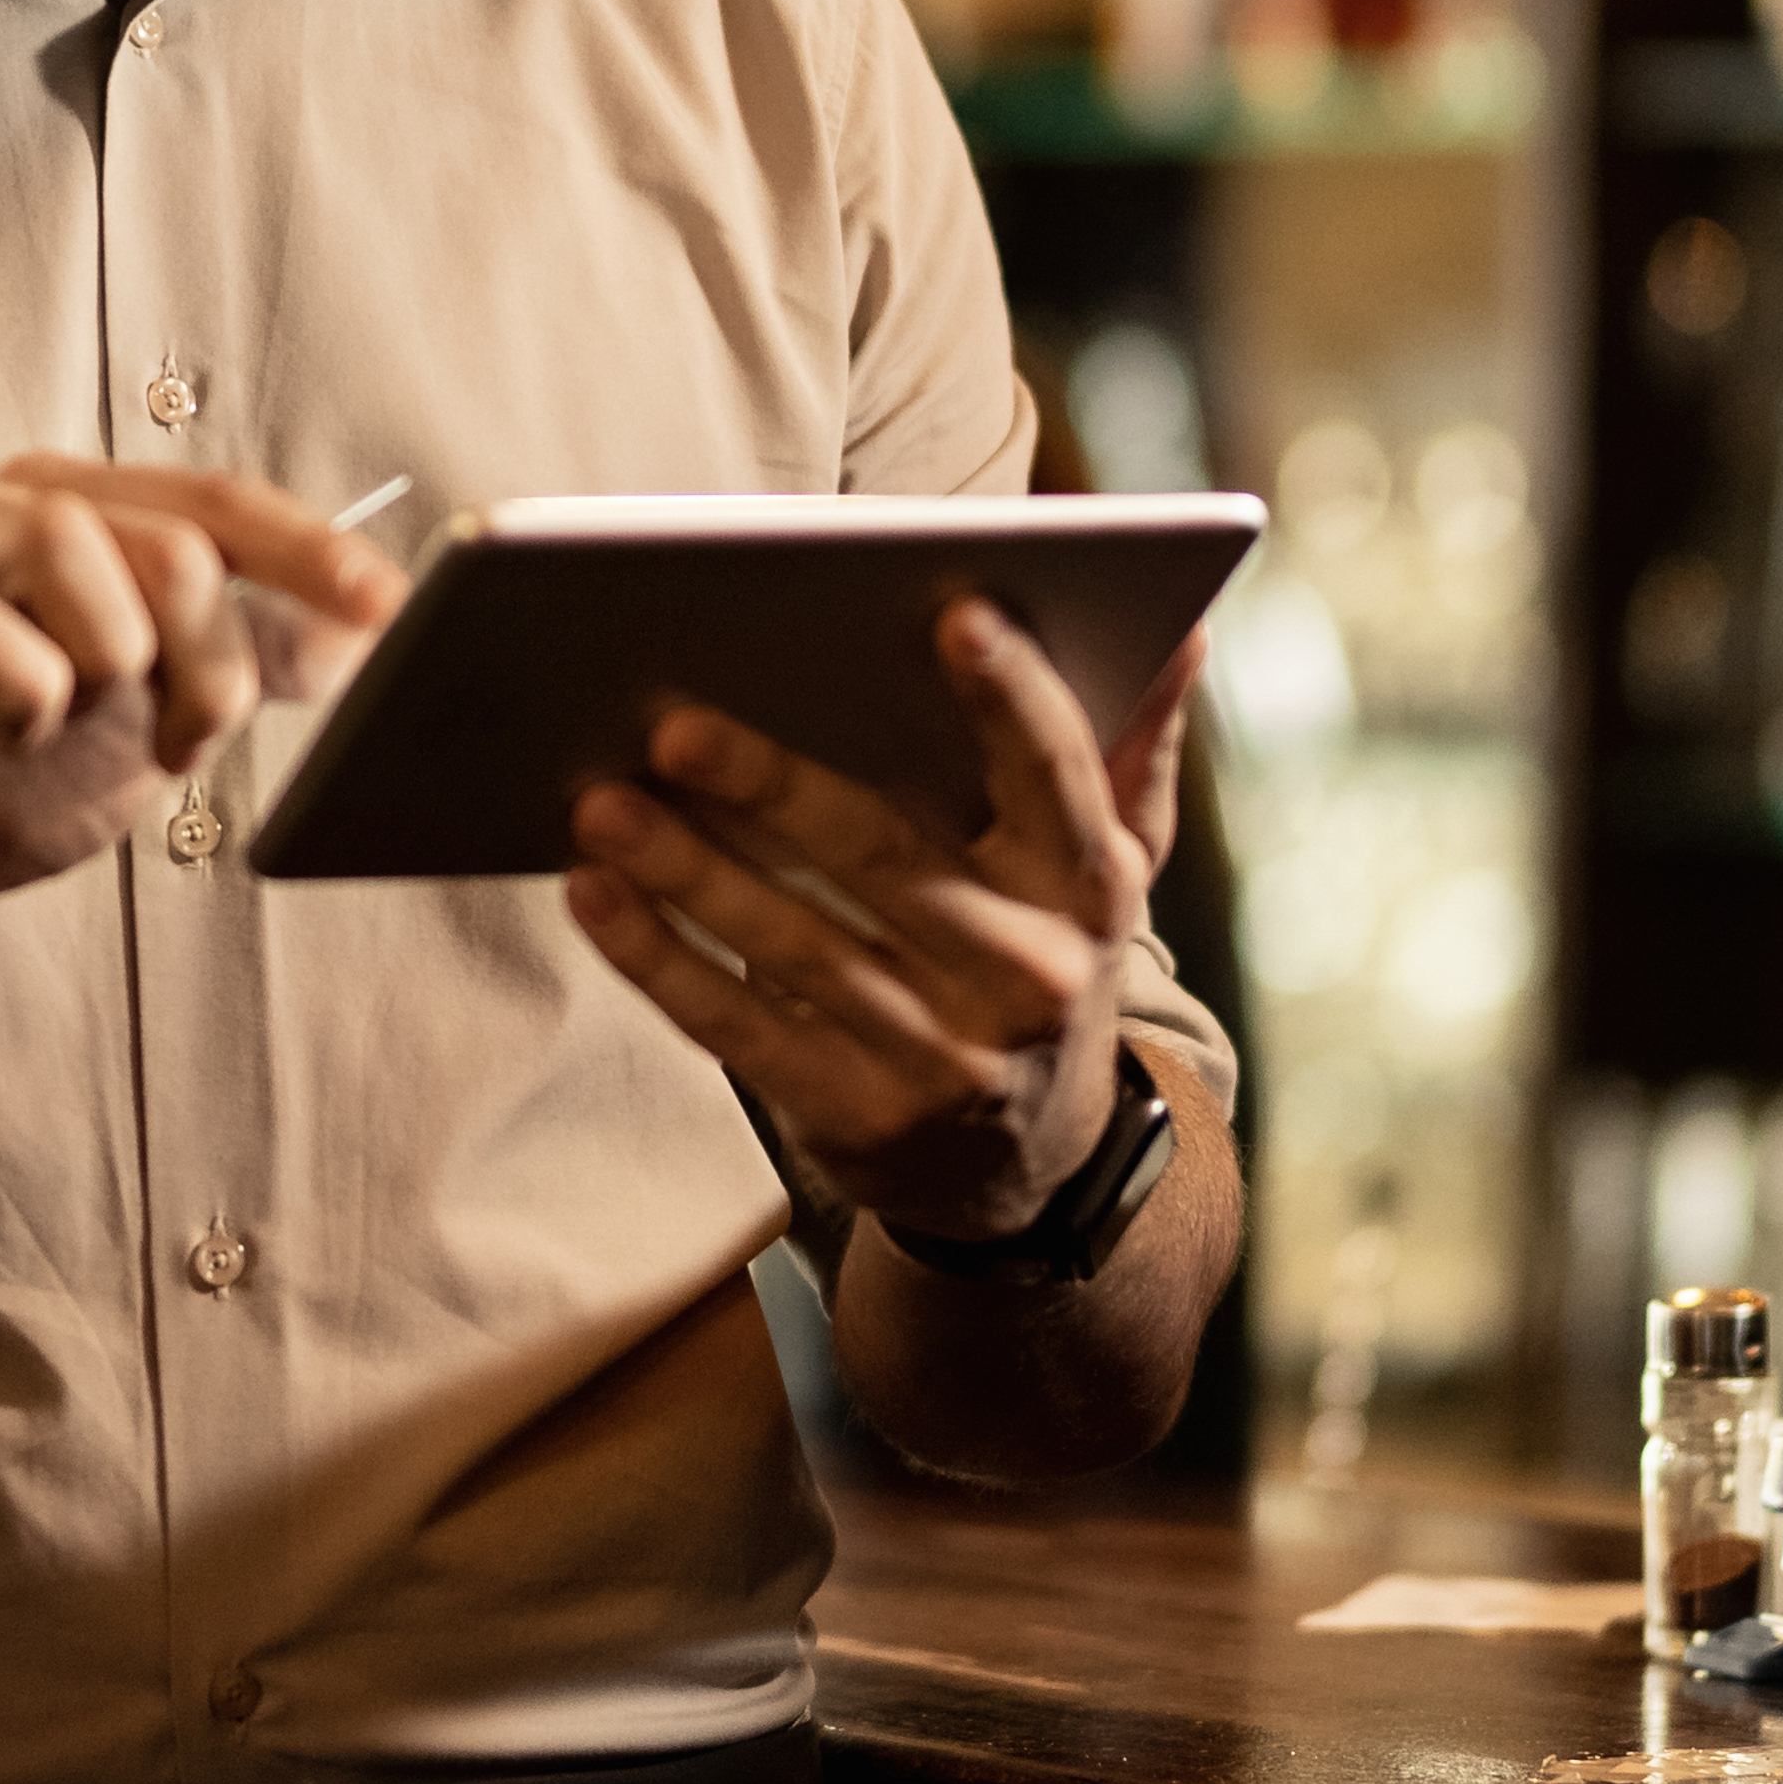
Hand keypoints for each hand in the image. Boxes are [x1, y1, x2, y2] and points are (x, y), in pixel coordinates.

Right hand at [0, 455, 409, 985]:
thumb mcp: (147, 718)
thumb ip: (245, 660)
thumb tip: (363, 624)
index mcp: (62, 511)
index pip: (211, 499)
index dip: (306, 549)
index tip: (388, 604)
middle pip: (164, 534)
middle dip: (207, 658)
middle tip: (181, 741)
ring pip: (69, 548)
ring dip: (115, 662)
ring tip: (87, 724)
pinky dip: (28, 696)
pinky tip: (10, 733)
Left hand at [562, 607, 1195, 1247]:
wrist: (1032, 1171)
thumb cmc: (1045, 960)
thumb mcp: (1106, 870)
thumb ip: (1131, 745)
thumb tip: (1187, 623)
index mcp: (1090, 889)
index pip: (1056, 776)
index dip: (1011, 695)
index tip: (949, 611)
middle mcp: (1028, 975)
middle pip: (888, 860)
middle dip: (775, 787)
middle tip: (673, 724)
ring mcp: (943, 1059)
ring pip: (794, 946)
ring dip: (688, 872)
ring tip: (599, 800)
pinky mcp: (858, 1118)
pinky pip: (739, 1029)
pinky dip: (658, 961)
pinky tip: (595, 894)